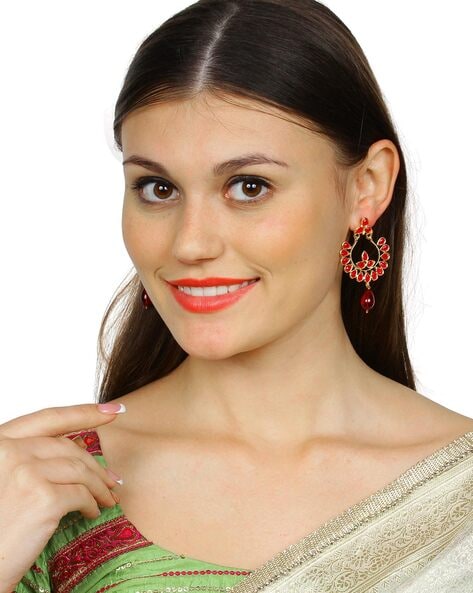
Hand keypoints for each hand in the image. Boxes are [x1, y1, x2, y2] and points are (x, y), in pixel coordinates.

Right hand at [0, 403, 124, 590]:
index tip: (113, 410)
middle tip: (112, 479)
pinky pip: (81, 494)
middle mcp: (9, 451)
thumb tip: (79, 445)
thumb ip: (34, 457)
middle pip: (67, 447)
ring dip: (99, 486)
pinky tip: (92, 512)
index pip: (49, 418)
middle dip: (94, 463)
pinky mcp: (42, 498)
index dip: (84, 412)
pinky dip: (92, 503)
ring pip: (79, 470)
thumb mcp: (7, 477)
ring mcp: (25, 472)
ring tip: (107, 498)